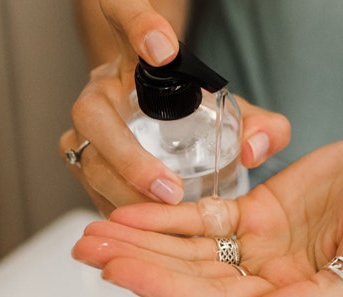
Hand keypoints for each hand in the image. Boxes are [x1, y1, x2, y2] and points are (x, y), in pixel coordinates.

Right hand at [59, 0, 289, 214]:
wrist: (167, 134)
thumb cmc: (198, 117)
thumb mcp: (235, 114)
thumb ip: (263, 126)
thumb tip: (256, 148)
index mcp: (138, 56)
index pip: (125, 15)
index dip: (139, 26)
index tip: (164, 46)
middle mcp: (103, 86)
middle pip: (93, 111)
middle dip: (129, 155)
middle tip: (168, 186)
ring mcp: (84, 126)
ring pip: (86, 155)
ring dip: (121, 189)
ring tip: (161, 213)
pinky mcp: (79, 161)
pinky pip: (87, 185)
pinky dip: (116, 208)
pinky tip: (147, 229)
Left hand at [72, 131, 342, 296]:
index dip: (164, 286)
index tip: (120, 270)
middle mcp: (267, 279)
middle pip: (187, 276)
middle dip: (136, 264)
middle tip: (88, 251)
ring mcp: (258, 246)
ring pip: (187, 248)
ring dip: (141, 241)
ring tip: (93, 233)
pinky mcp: (255, 212)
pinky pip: (201, 216)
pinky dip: (165, 214)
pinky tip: (130, 210)